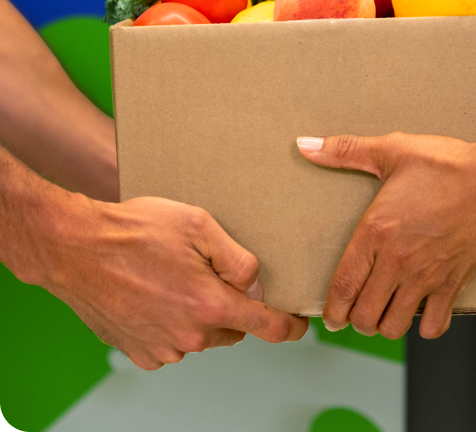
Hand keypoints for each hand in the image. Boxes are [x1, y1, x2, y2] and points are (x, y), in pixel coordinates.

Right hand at [28, 194, 307, 369]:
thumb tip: (257, 285)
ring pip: (202, 335)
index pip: (267, 327)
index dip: (290, 326)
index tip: (300, 325)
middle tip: (211, 272)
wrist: (74, 248)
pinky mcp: (140, 352)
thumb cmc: (134, 231)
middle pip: (233, 328)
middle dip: (232, 304)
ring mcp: (162, 348)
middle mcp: (189, 336)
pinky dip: (175, 323)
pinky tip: (156, 293)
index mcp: (209, 306)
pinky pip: (174, 341)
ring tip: (175, 277)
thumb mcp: (197, 225)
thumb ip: (237, 258)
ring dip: (200, 313)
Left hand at [297, 133, 475, 339]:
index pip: (344, 284)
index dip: (333, 308)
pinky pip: (435, 324)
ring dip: (386, 324)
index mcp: (377, 231)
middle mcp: (399, 261)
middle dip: (356, 320)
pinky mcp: (456, 282)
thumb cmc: (447, 164)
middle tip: (355, 314)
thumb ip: (344, 150)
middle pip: (366, 314)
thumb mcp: (392, 150)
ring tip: (384, 312)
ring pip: (396, 324)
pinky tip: (422, 311)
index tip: (331, 318)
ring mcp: (428, 275)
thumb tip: (304, 144)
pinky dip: (426, 325)